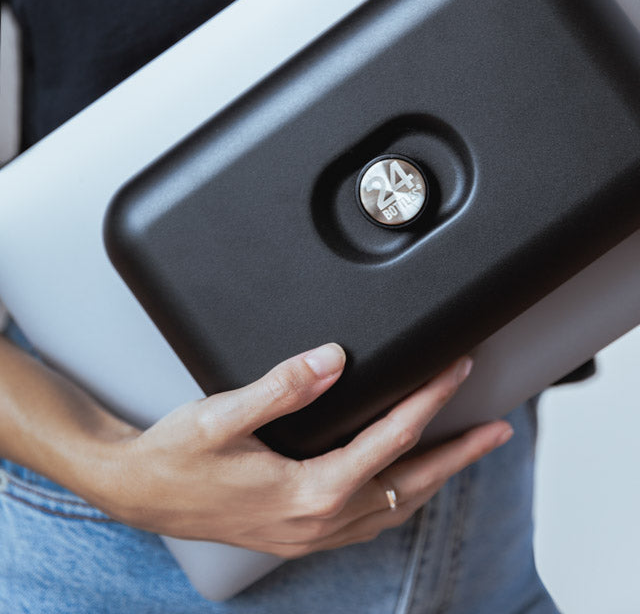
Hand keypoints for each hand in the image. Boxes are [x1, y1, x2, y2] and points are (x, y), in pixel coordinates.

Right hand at [90, 344, 512, 556]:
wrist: (138, 493)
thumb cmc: (177, 456)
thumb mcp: (224, 415)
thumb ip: (283, 386)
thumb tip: (333, 358)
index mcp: (309, 489)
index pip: (391, 437)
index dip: (431, 400)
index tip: (458, 371)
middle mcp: (318, 520)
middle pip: (411, 483)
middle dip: (459, 453)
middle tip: (497, 428)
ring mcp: (310, 534)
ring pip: (396, 509)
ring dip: (436, 478)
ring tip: (466, 453)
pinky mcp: (299, 534)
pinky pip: (370, 521)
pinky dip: (402, 499)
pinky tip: (405, 485)